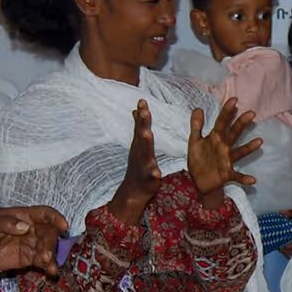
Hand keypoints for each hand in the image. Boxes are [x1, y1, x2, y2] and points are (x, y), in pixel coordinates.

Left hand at [0, 206, 67, 276]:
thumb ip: (6, 224)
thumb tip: (25, 226)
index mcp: (24, 216)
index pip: (44, 214)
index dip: (55, 218)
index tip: (63, 226)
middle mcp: (32, 229)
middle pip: (49, 233)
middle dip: (51, 242)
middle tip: (46, 253)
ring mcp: (32, 244)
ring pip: (48, 247)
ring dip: (50, 254)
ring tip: (46, 262)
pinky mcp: (29, 258)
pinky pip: (42, 261)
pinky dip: (49, 266)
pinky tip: (52, 271)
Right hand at [108, 100, 161, 225]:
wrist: (134, 190)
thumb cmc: (139, 164)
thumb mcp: (138, 145)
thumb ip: (138, 128)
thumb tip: (136, 111)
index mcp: (140, 145)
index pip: (140, 127)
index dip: (142, 114)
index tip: (143, 101)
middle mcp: (140, 152)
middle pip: (141, 136)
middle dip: (142, 123)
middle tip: (144, 110)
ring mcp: (144, 165)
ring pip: (145, 154)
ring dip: (145, 144)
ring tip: (148, 134)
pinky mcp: (149, 178)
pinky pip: (152, 175)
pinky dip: (153, 173)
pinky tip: (157, 172)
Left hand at [188, 97, 261, 208]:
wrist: (197, 181)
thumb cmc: (198, 160)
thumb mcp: (194, 141)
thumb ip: (196, 126)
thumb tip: (198, 108)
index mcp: (215, 138)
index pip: (222, 122)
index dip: (227, 111)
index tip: (234, 100)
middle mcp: (224, 147)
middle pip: (234, 133)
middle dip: (241, 123)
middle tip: (251, 113)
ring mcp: (227, 160)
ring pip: (239, 152)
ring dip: (249, 148)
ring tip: (259, 141)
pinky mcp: (227, 174)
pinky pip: (237, 176)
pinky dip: (244, 178)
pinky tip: (252, 180)